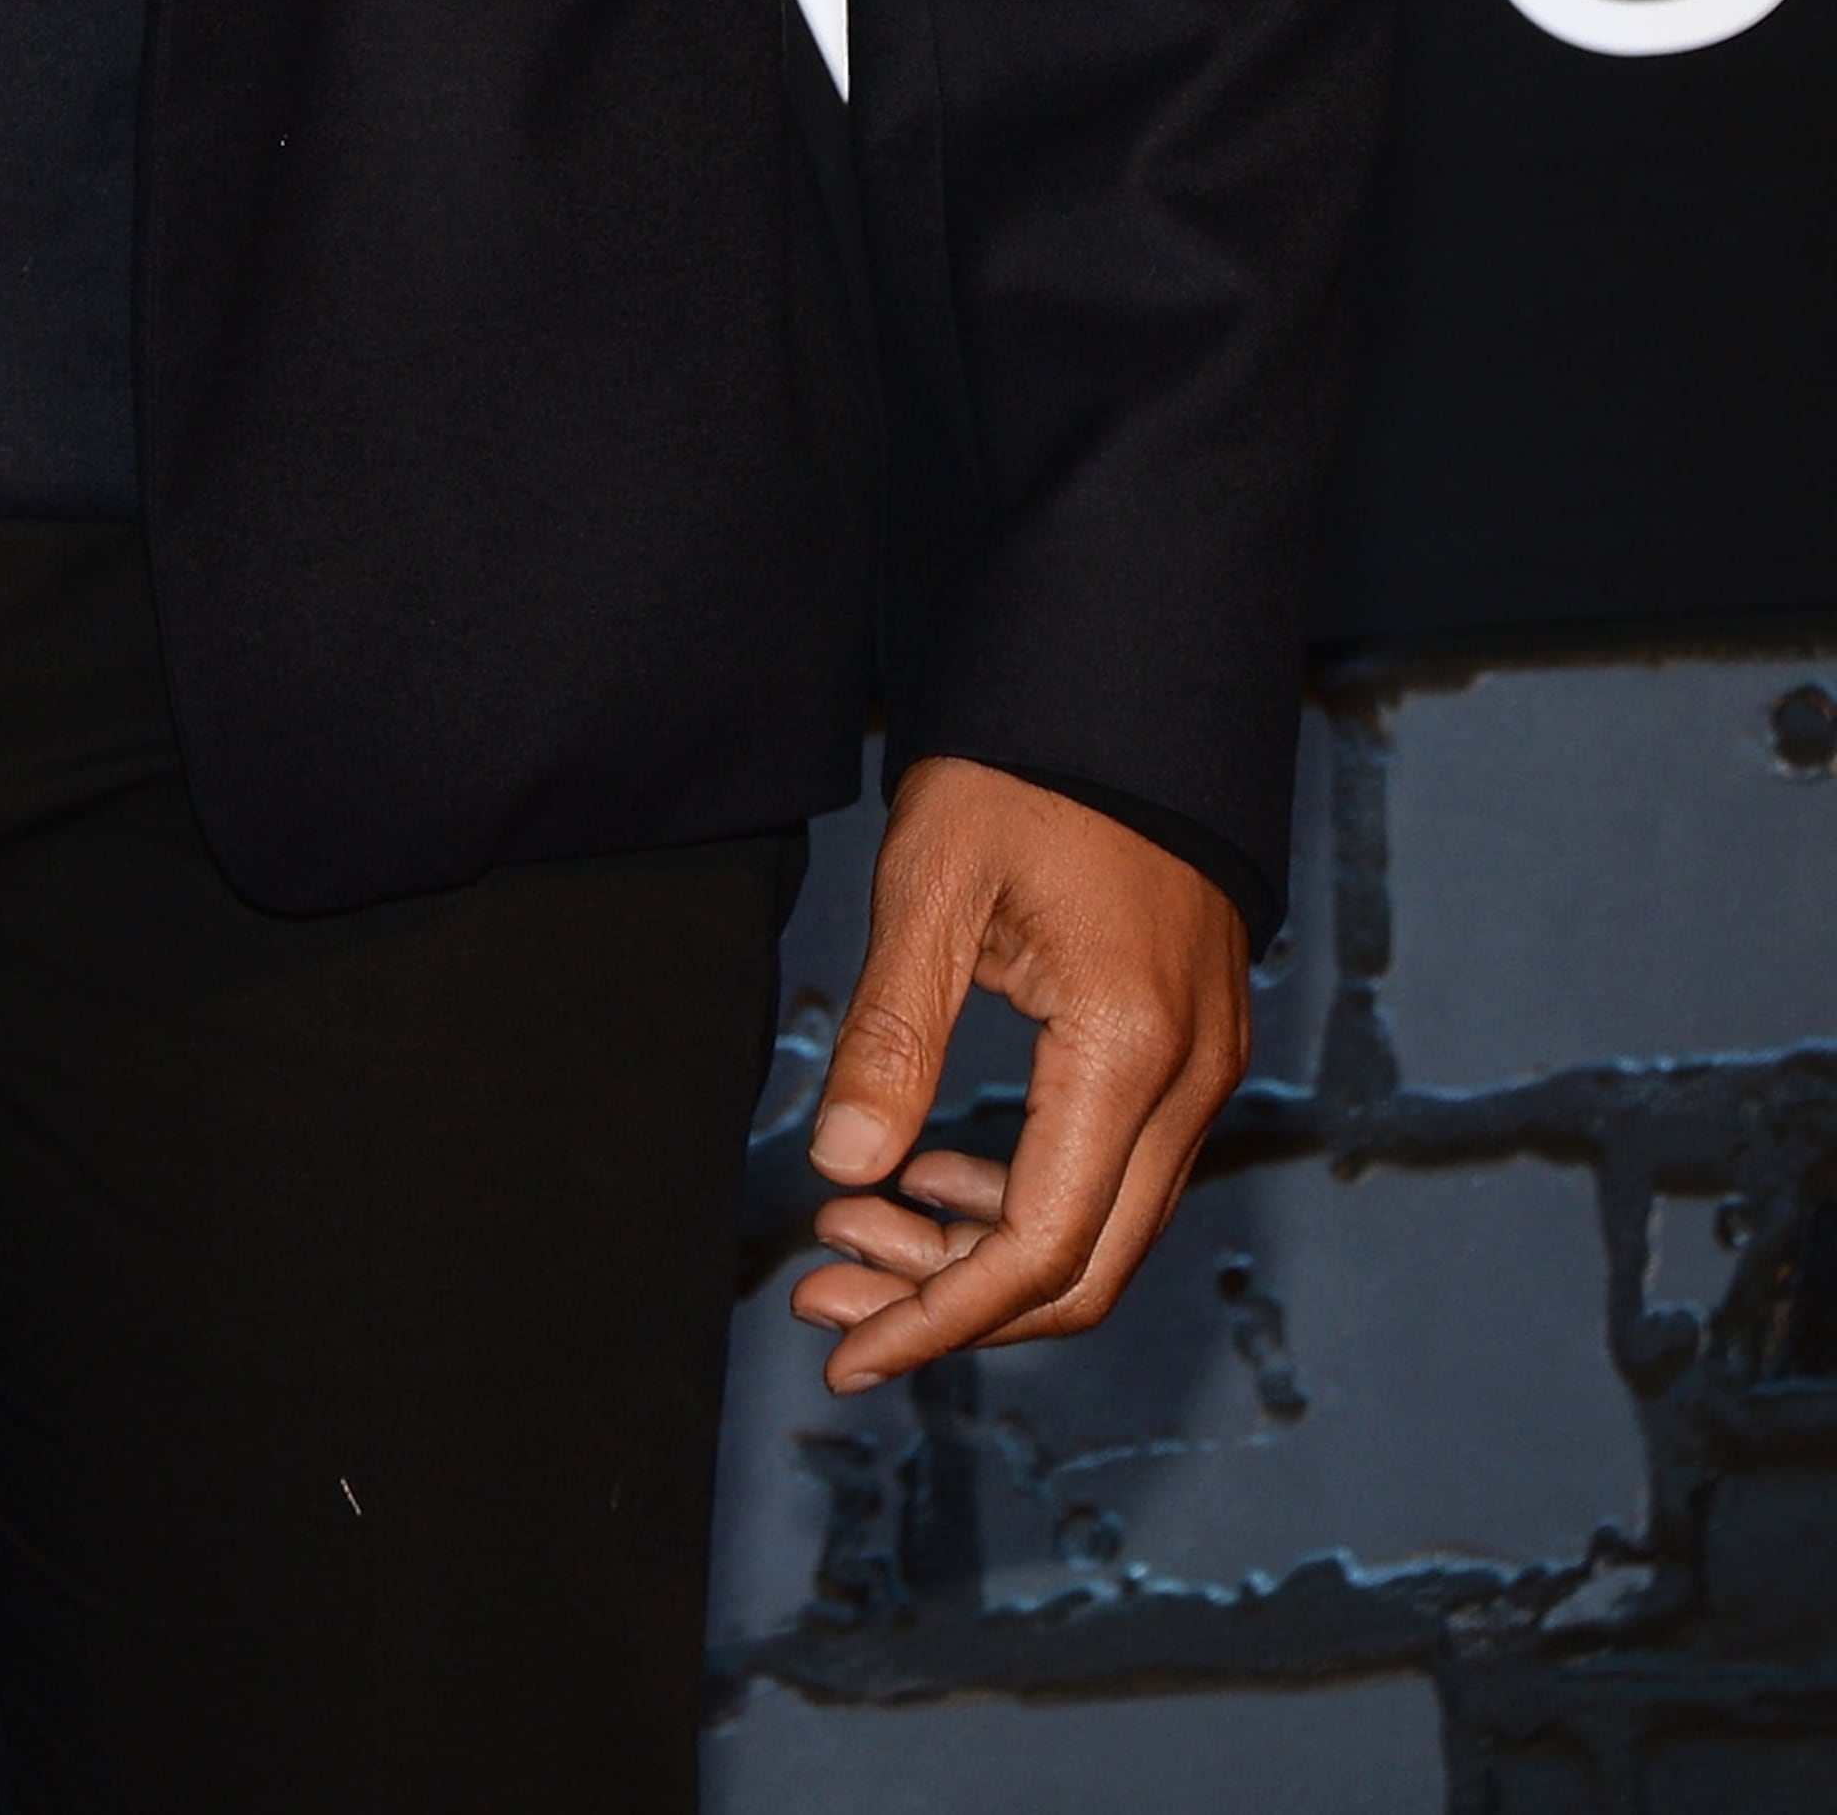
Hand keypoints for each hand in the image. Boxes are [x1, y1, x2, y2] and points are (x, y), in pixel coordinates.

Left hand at [787, 756, 1247, 1388]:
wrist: (1127, 679)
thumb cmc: (1028, 765)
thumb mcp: (935, 882)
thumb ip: (890, 1033)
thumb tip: (840, 1168)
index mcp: (1129, 1049)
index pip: (1040, 1250)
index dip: (938, 1318)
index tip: (845, 1350)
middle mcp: (1189, 1080)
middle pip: (1080, 1269)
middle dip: (946, 1303)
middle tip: (825, 1289)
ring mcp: (1202, 1066)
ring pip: (1097, 1226)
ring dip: (976, 1253)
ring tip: (854, 1229)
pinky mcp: (1187, 1044)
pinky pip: (1112, 1170)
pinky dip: (1021, 1198)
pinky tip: (933, 1174)